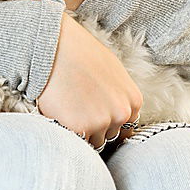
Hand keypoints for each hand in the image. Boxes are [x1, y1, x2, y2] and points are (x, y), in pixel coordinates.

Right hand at [36, 13, 141, 149]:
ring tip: (70, 107)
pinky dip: (67, 132)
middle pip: (109, 137)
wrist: (57, 48)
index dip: (109, 125)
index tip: (96, 117)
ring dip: (81, 132)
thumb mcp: (114, 73)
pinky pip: (75, 142)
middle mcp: (122, 113)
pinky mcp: (80, 128)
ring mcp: (102, 122)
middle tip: (79, 109)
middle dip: (96, 128)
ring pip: (92, 142)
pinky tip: (62, 112)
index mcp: (133, 100)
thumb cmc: (82, 55)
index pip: (126, 128)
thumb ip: (119, 96)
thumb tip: (118, 115)